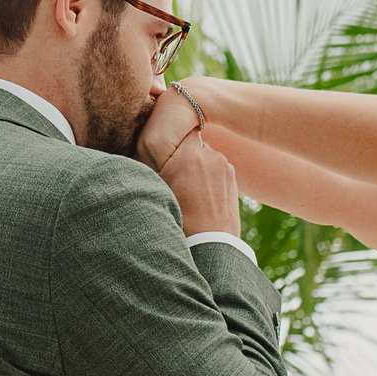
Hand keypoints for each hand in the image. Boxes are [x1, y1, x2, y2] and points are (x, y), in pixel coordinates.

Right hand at [140, 84, 242, 235]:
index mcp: (190, 155)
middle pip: (191, 144)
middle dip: (182, 156)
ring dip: (196, 167)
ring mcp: (226, 167)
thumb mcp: (159, 191)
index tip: (162, 147)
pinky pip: (215, 169)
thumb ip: (153, 168)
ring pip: (204, 157)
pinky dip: (207, 177)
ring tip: (187, 191)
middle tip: (172, 175)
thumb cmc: (181, 221)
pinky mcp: (233, 179)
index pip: (180, 128)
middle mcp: (212, 155)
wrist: (212, 247)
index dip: (170, 135)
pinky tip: (200, 196)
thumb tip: (143, 153)